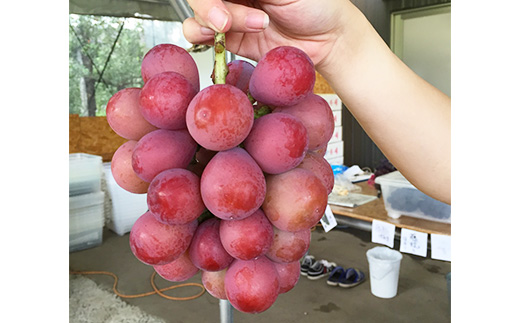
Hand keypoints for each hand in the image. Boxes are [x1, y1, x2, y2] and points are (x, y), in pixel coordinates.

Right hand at [183, 0, 352, 69]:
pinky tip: (223, 35)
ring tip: (253, 25)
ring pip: (197, 12)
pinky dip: (201, 35)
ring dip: (212, 20)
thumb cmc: (316, 5)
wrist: (328, 41)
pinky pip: (200, 34)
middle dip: (209, 6)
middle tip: (226, 19)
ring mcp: (230, 13)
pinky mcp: (230, 38)